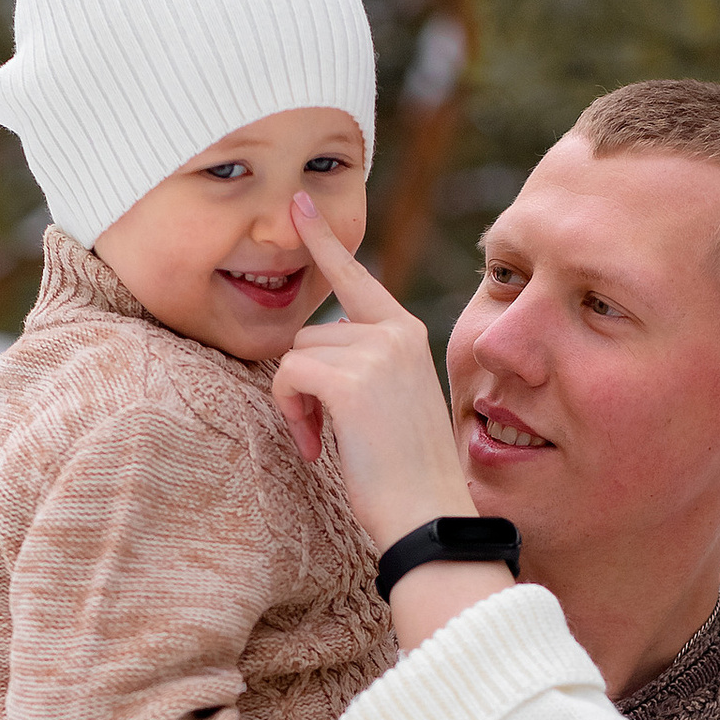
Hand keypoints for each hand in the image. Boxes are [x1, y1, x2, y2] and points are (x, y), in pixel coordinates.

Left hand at [269, 195, 472, 555]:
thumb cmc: (407, 475)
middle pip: (309, 335)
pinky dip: (291, 413)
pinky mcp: (352, 382)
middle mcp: (394, 332)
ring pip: (295, 356)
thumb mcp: (393, 402)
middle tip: (321, 433)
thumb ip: (365, 365)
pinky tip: (315, 447)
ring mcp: (376, 354)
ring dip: (295, 403)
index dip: (322, 242)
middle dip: (303, 384)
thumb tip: (309, 351)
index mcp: (406, 333)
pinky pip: (290, 377)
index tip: (297, 204)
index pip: (355, 277)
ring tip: (325, 443)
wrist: (428, 516)